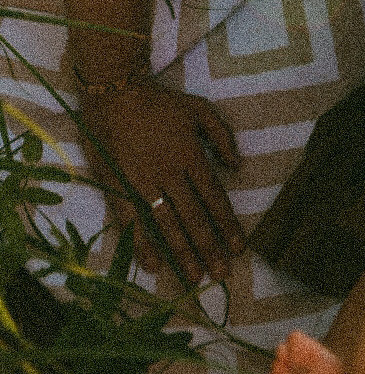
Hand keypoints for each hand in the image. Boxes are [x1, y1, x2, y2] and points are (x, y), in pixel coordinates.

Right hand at [81, 79, 243, 284]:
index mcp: (191, 156)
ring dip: (183, 253)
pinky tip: (153, 265)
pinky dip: (142, 244)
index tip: (239, 247)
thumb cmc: (160, 103)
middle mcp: (170, 174)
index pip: (214, 198)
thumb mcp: (200, 110)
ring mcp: (143, 183)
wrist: (116, 95)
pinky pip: (132, 222)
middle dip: (210, 248)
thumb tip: (237, 165)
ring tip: (195, 278)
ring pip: (167, 225)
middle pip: (195, 217)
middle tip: (222, 274)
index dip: (228, 224)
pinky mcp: (119, 188)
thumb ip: (221, 136)